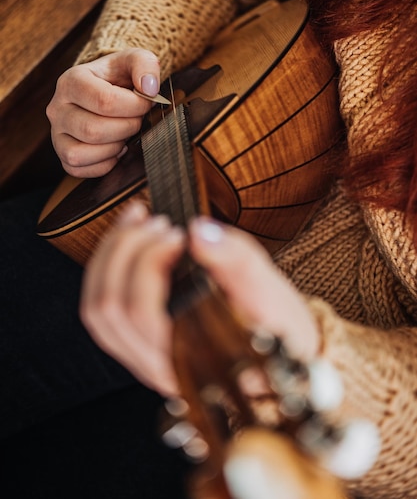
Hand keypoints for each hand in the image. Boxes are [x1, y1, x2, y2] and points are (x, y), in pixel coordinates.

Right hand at [46, 49, 160, 176]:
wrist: (105, 90)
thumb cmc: (118, 77)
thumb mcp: (133, 60)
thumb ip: (145, 64)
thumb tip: (149, 88)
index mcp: (71, 81)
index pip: (105, 101)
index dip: (135, 106)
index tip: (146, 102)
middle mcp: (57, 108)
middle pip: (93, 130)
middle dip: (126, 128)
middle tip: (137, 120)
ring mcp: (56, 134)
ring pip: (81, 153)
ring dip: (113, 148)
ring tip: (124, 134)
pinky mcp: (63, 155)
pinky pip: (79, 169)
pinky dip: (104, 163)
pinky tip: (115, 148)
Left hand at [80, 203, 319, 395]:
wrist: (287, 354)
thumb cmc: (280, 327)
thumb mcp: (271, 291)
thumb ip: (236, 260)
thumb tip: (198, 231)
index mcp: (193, 361)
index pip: (141, 312)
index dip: (148, 261)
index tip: (176, 232)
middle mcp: (161, 367)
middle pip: (110, 307)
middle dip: (125, 250)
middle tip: (156, 221)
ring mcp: (146, 360)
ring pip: (98, 310)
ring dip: (110, 256)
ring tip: (136, 221)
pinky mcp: (140, 347)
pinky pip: (103, 311)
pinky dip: (106, 269)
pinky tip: (127, 239)